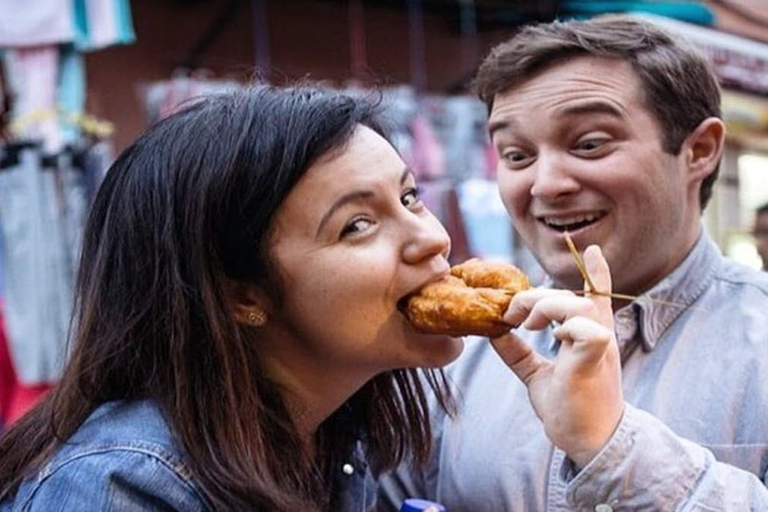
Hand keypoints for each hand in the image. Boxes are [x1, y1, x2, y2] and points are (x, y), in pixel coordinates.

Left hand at [490, 245, 622, 468]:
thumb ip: (518, 353)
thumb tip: (495, 334)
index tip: (590, 249)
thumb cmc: (569, 407)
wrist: (589, 441)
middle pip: (572, 297)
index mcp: (587, 337)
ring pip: (578, 306)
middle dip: (536, 298)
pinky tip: (551, 337)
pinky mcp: (596, 360)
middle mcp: (597, 336)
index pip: (594, 298)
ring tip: (527, 325)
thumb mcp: (536, 373)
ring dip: (547, 307)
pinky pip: (587, 330)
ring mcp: (599, 346)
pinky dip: (566, 327)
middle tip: (511, 315)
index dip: (595, 273)